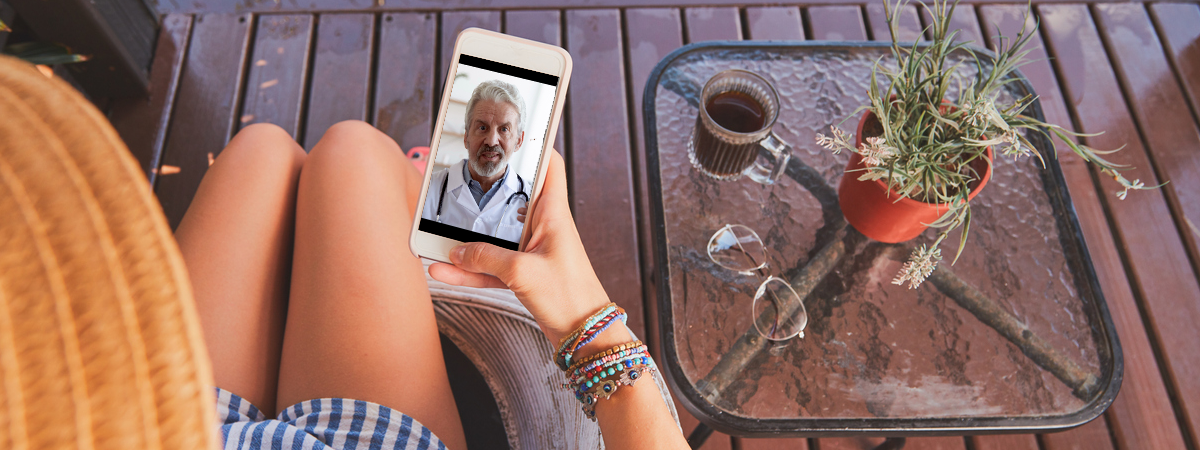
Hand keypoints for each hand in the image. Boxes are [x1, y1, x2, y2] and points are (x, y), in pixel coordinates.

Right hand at [428, 151, 611, 343]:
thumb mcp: (523, 273)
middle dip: (483, 192)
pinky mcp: (523, 274)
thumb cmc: (570, 298)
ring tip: (434, 234)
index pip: (550, 166)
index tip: (511, 135)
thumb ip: (486, 259)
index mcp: (553, 214)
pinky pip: (489, 266)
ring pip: (493, 236)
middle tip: (457, 180)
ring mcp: (531, 251)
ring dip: (466, 238)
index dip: (534, 146)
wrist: (584, 337)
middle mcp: (543, 227)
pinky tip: (443, 271)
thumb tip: (457, 251)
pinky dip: (468, 269)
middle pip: (511, 198)